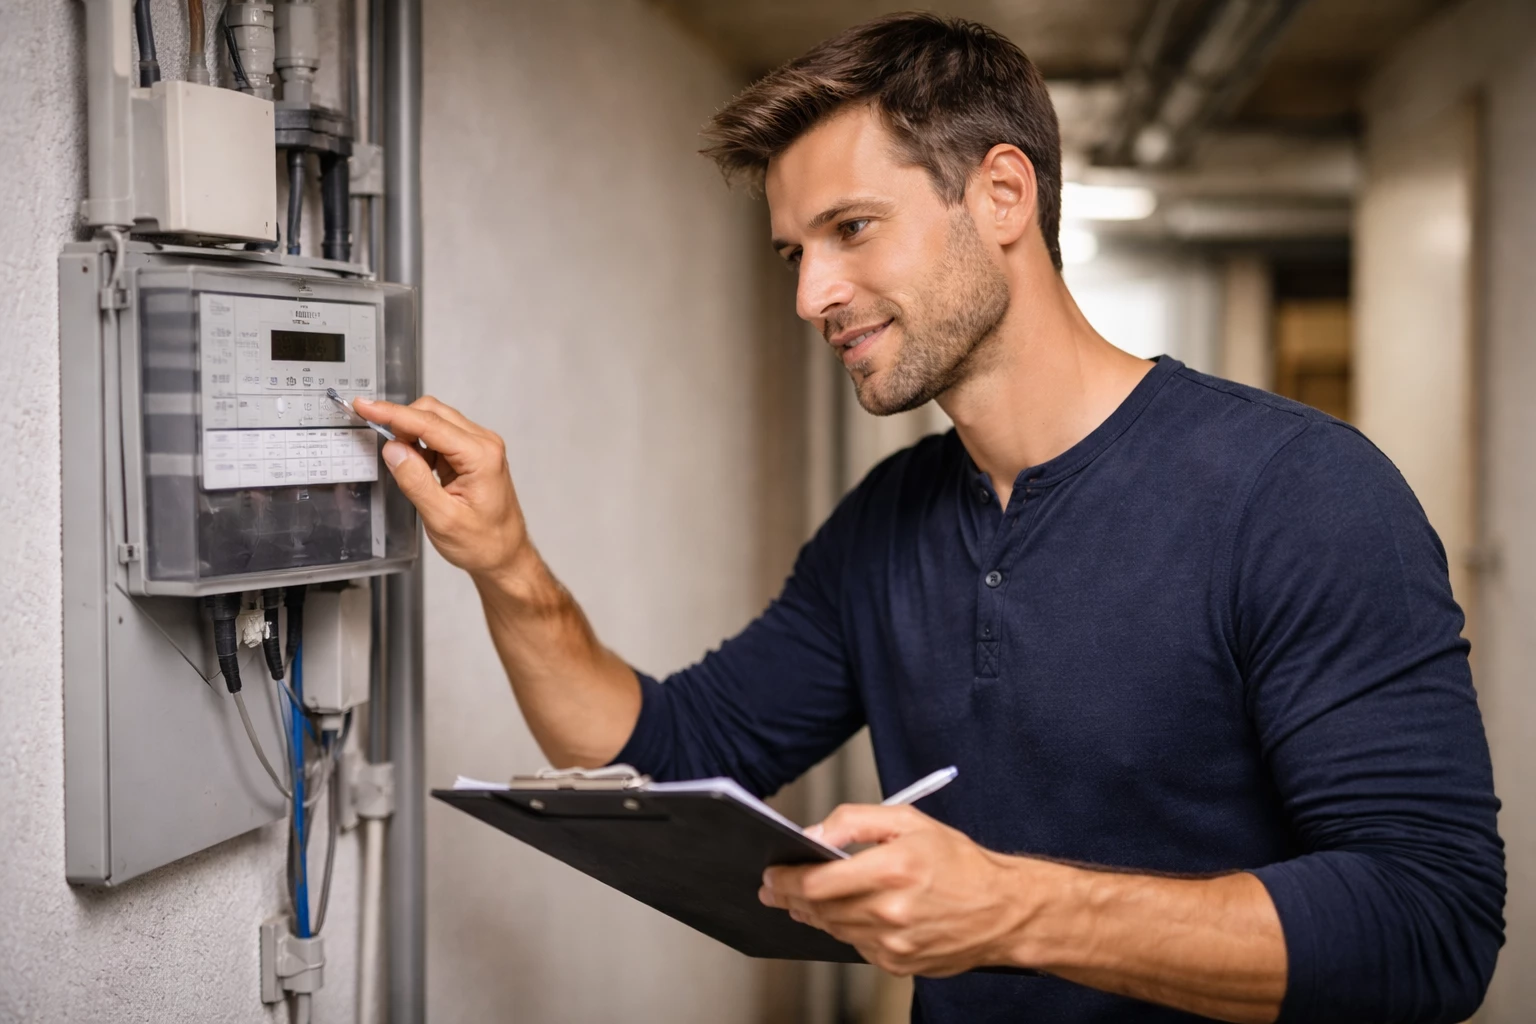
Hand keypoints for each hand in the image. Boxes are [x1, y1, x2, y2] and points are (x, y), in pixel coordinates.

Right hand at [352, 396, 530, 582]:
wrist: (505, 555)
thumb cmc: (484, 543)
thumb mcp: (442, 519)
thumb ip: (416, 482)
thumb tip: (393, 450)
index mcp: (481, 456)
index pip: (430, 424)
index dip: (393, 413)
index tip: (366, 407)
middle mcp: (484, 445)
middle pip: (433, 413)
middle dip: (400, 420)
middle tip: (375, 436)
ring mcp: (479, 447)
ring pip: (435, 421)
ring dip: (410, 434)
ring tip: (400, 463)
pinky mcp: (471, 455)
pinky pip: (439, 437)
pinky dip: (420, 445)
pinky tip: (415, 466)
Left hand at [759, 804, 1032, 976]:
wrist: (1003, 910)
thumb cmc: (959, 862)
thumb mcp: (908, 821)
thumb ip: (855, 821)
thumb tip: (814, 834)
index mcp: (892, 869)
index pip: (816, 881)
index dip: (785, 878)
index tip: (771, 873)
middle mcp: (891, 910)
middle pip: (818, 908)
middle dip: (789, 896)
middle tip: (774, 887)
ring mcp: (894, 944)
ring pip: (833, 929)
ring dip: (813, 913)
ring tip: (803, 899)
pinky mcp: (899, 964)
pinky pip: (856, 946)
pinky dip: (846, 929)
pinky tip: (848, 914)